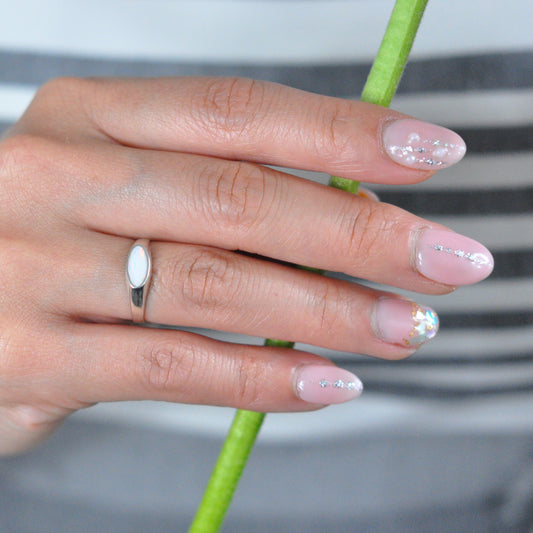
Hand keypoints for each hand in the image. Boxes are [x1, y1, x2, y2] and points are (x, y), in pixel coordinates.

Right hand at [0, 77, 492, 453]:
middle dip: (360, 232)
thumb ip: (215, 189)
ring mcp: (38, 269)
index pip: (239, 112)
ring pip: (215, 286)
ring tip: (406, 328)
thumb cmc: (50, 232)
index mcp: (90, 117)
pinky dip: (262, 377)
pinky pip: (173, 366)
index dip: (342, 132)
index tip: (429, 153)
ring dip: (329, 312)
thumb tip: (343, 205)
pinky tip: (329, 382)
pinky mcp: (33, 358)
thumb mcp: (119, 184)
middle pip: (240, 200)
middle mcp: (61, 179)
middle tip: (444, 261)